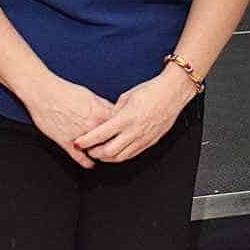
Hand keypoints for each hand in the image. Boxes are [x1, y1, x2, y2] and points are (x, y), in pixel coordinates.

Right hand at [24, 75, 116, 168]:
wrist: (43, 93)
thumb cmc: (64, 91)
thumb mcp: (90, 95)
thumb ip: (103, 105)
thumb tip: (114, 111)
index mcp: (99, 113)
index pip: (119, 126)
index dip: (123, 130)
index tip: (124, 132)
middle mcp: (91, 127)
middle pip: (110, 141)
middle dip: (115, 143)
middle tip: (118, 145)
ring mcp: (79, 136)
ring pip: (96, 151)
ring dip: (101, 153)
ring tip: (105, 154)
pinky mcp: (66, 143)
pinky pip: (79, 158)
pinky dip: (86, 162)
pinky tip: (90, 163)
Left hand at [76, 66, 196, 162]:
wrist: (172, 93)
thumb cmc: (151, 91)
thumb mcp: (126, 97)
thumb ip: (113, 112)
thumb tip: (103, 122)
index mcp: (126, 118)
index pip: (100, 135)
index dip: (86, 141)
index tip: (77, 143)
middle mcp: (134, 131)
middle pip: (109, 152)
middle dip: (95, 153)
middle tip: (87, 150)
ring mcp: (143, 139)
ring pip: (121, 157)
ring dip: (107, 158)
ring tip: (99, 153)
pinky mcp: (150, 142)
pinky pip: (132, 154)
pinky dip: (120, 156)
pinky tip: (115, 153)